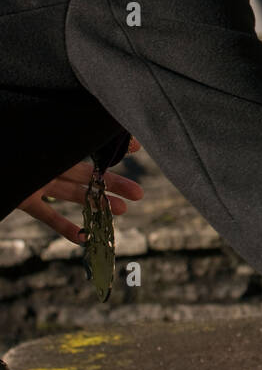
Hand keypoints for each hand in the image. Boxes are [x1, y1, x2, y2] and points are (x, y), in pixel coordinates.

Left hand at [16, 140, 143, 245]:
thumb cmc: (5, 147)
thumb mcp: (31, 136)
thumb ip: (57, 138)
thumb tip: (111, 132)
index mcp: (52, 144)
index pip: (89, 145)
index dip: (113, 150)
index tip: (138, 147)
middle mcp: (47, 162)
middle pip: (86, 174)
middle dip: (113, 184)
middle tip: (140, 194)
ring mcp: (36, 181)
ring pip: (73, 194)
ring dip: (97, 205)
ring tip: (123, 212)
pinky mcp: (23, 198)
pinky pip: (46, 215)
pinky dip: (64, 227)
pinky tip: (82, 238)